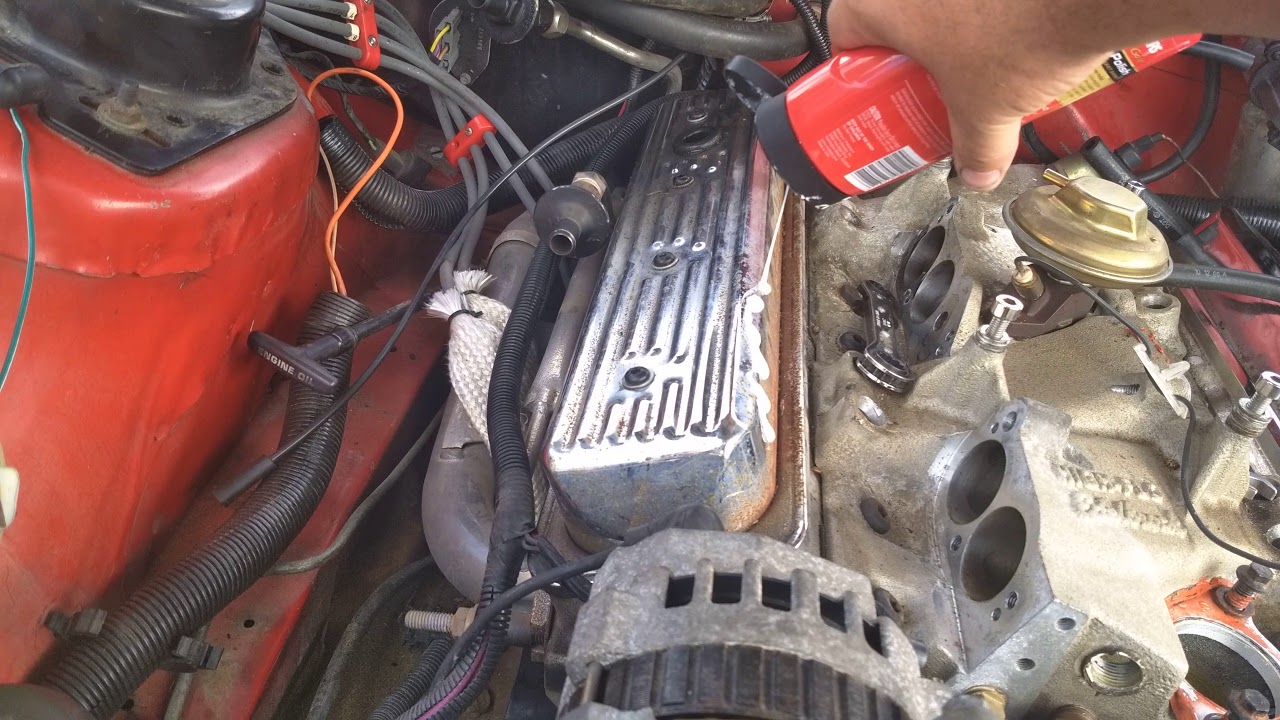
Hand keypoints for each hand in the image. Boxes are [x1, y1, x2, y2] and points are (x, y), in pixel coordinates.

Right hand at [827, 0, 1114, 190]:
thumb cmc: (1024, 31)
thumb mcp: (987, 108)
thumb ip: (976, 148)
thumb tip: (978, 173)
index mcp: (883, 2)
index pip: (843, 30)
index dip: (856, 67)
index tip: (874, 89)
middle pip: (892, 13)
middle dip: (908, 50)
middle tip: (925, 83)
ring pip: (938, 0)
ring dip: (947, 25)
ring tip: (974, 59)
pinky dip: (987, 8)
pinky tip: (1011, 29)